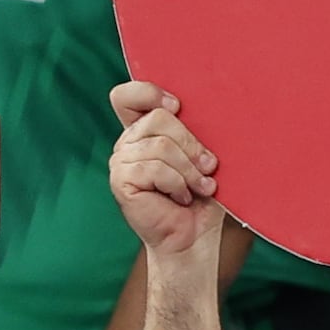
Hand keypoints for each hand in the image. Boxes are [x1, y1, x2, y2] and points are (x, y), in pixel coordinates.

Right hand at [106, 81, 223, 267]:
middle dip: (191, 144)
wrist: (194, 236)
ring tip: (199, 188)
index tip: (179, 107)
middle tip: (207, 167)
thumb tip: (209, 106)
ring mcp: (120, 162)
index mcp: (143, 130)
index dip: (150, 93)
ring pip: (161, 146)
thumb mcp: (201, 154)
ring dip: (189, 170)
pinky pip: (155, 169)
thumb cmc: (202, 195)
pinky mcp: (121, 182)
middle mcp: (127, 143)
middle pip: (158, 118)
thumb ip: (194, 129)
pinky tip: (182, 197)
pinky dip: (177, 184)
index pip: (127, 96)